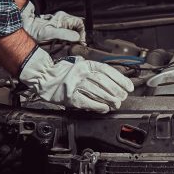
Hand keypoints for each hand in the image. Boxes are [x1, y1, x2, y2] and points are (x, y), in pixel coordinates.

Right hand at [18, 48, 132, 112]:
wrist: (45, 77)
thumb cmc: (65, 73)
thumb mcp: (82, 67)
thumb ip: (96, 73)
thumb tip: (116, 83)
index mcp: (86, 64)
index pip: (107, 70)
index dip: (120, 79)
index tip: (129, 87)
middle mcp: (80, 72)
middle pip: (103, 81)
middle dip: (116, 91)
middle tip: (123, 97)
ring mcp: (74, 84)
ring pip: (96, 91)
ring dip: (109, 99)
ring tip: (116, 104)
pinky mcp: (69, 96)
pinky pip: (86, 101)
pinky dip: (97, 106)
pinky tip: (104, 108)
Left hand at [21, 2, 86, 43]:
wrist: (25, 28)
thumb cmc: (35, 31)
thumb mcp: (50, 33)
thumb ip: (65, 34)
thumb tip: (77, 37)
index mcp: (63, 18)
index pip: (80, 23)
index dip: (82, 33)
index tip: (80, 42)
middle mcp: (62, 19)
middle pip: (77, 27)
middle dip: (78, 36)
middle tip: (75, 45)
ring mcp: (60, 22)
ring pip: (72, 30)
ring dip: (72, 38)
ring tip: (69, 45)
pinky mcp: (57, 27)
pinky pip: (67, 32)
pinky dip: (68, 38)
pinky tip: (64, 43)